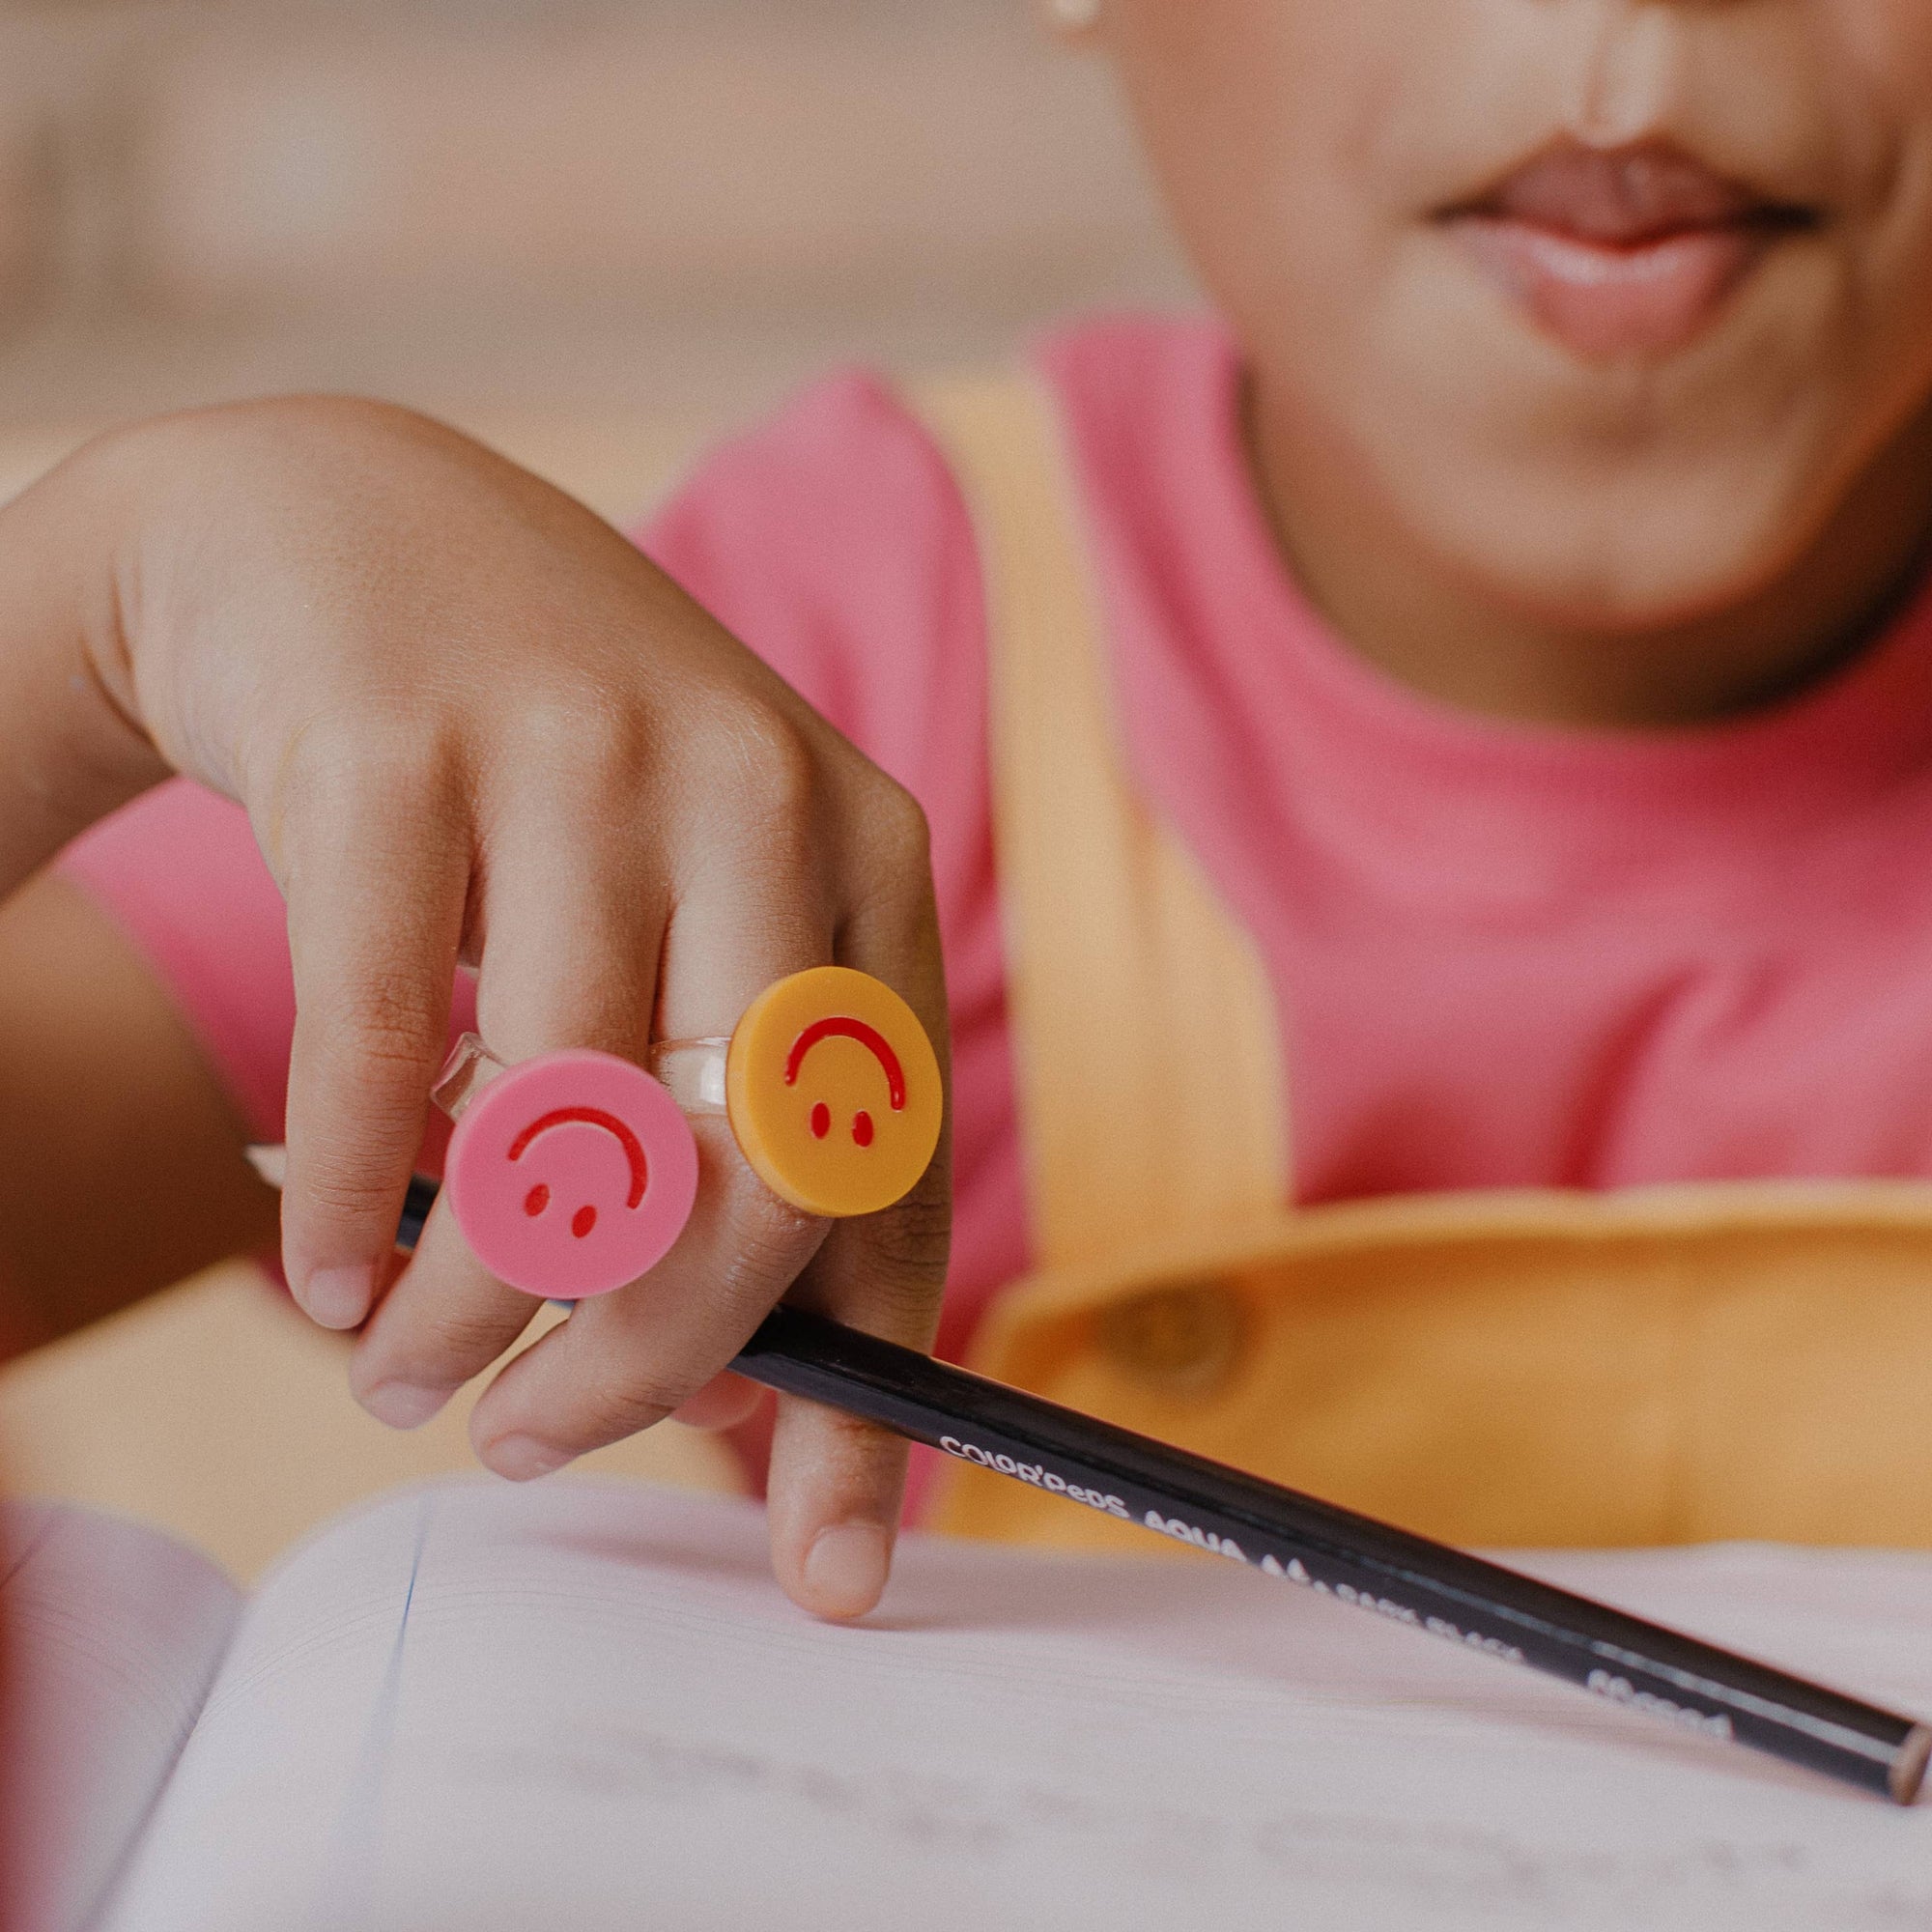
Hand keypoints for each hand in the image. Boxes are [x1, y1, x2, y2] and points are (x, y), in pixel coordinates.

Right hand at [0, 397, 949, 1617]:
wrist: (341, 523)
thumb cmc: (540, 772)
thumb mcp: (681, 917)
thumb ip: (726, 1128)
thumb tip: (751, 1401)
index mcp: (861, 849)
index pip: (897, 1167)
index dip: (874, 1391)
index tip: (833, 1567)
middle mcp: (752, 792)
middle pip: (762, 1177)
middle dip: (648, 1367)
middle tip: (535, 1442)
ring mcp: (579, 756)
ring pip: (568, 1141)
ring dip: (477, 1309)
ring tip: (405, 1370)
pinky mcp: (398, 752)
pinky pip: (384, 1059)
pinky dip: (350, 1211)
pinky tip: (326, 1275)